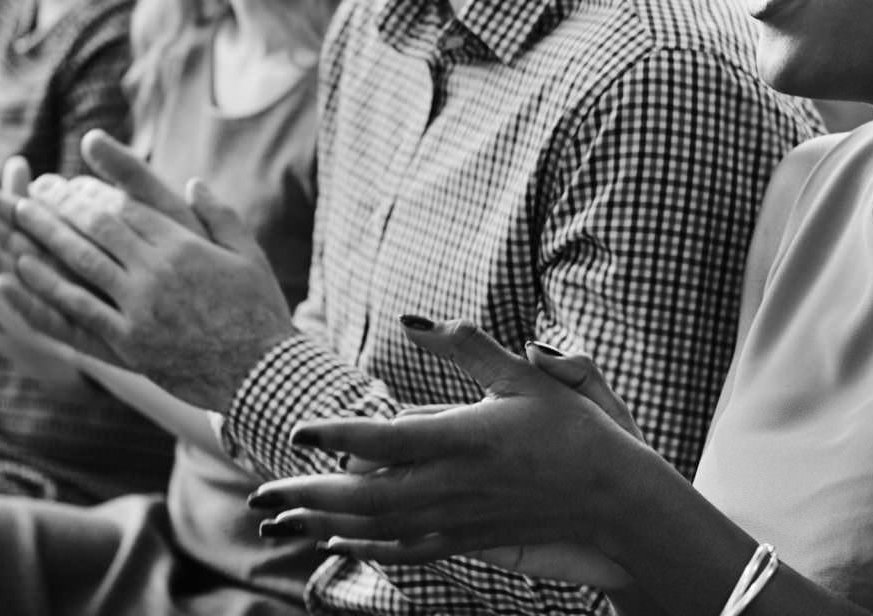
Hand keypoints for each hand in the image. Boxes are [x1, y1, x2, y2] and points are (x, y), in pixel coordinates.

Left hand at [1, 130, 293, 410]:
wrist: (260, 371)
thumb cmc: (259, 311)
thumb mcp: (249, 255)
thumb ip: (220, 216)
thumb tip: (193, 184)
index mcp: (184, 246)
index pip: (127, 207)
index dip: (92, 191)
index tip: (68, 183)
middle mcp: (156, 271)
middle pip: (97, 228)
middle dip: (61, 206)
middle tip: (32, 191)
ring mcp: (139, 308)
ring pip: (80, 263)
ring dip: (45, 237)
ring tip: (17, 218)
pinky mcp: (128, 343)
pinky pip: (77, 311)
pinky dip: (44, 290)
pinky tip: (18, 273)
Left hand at [246, 318, 656, 589]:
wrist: (612, 497)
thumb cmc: (572, 429)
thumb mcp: (524, 375)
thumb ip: (466, 347)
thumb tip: (413, 322)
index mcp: (465, 439)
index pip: (385, 440)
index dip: (337, 436)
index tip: (298, 431)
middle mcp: (454, 485)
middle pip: (363, 496)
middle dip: (306, 495)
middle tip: (260, 492)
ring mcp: (457, 518)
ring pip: (375, 528)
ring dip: (321, 524)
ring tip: (278, 519)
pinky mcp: (465, 538)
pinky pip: (402, 550)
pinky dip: (362, 548)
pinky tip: (334, 542)